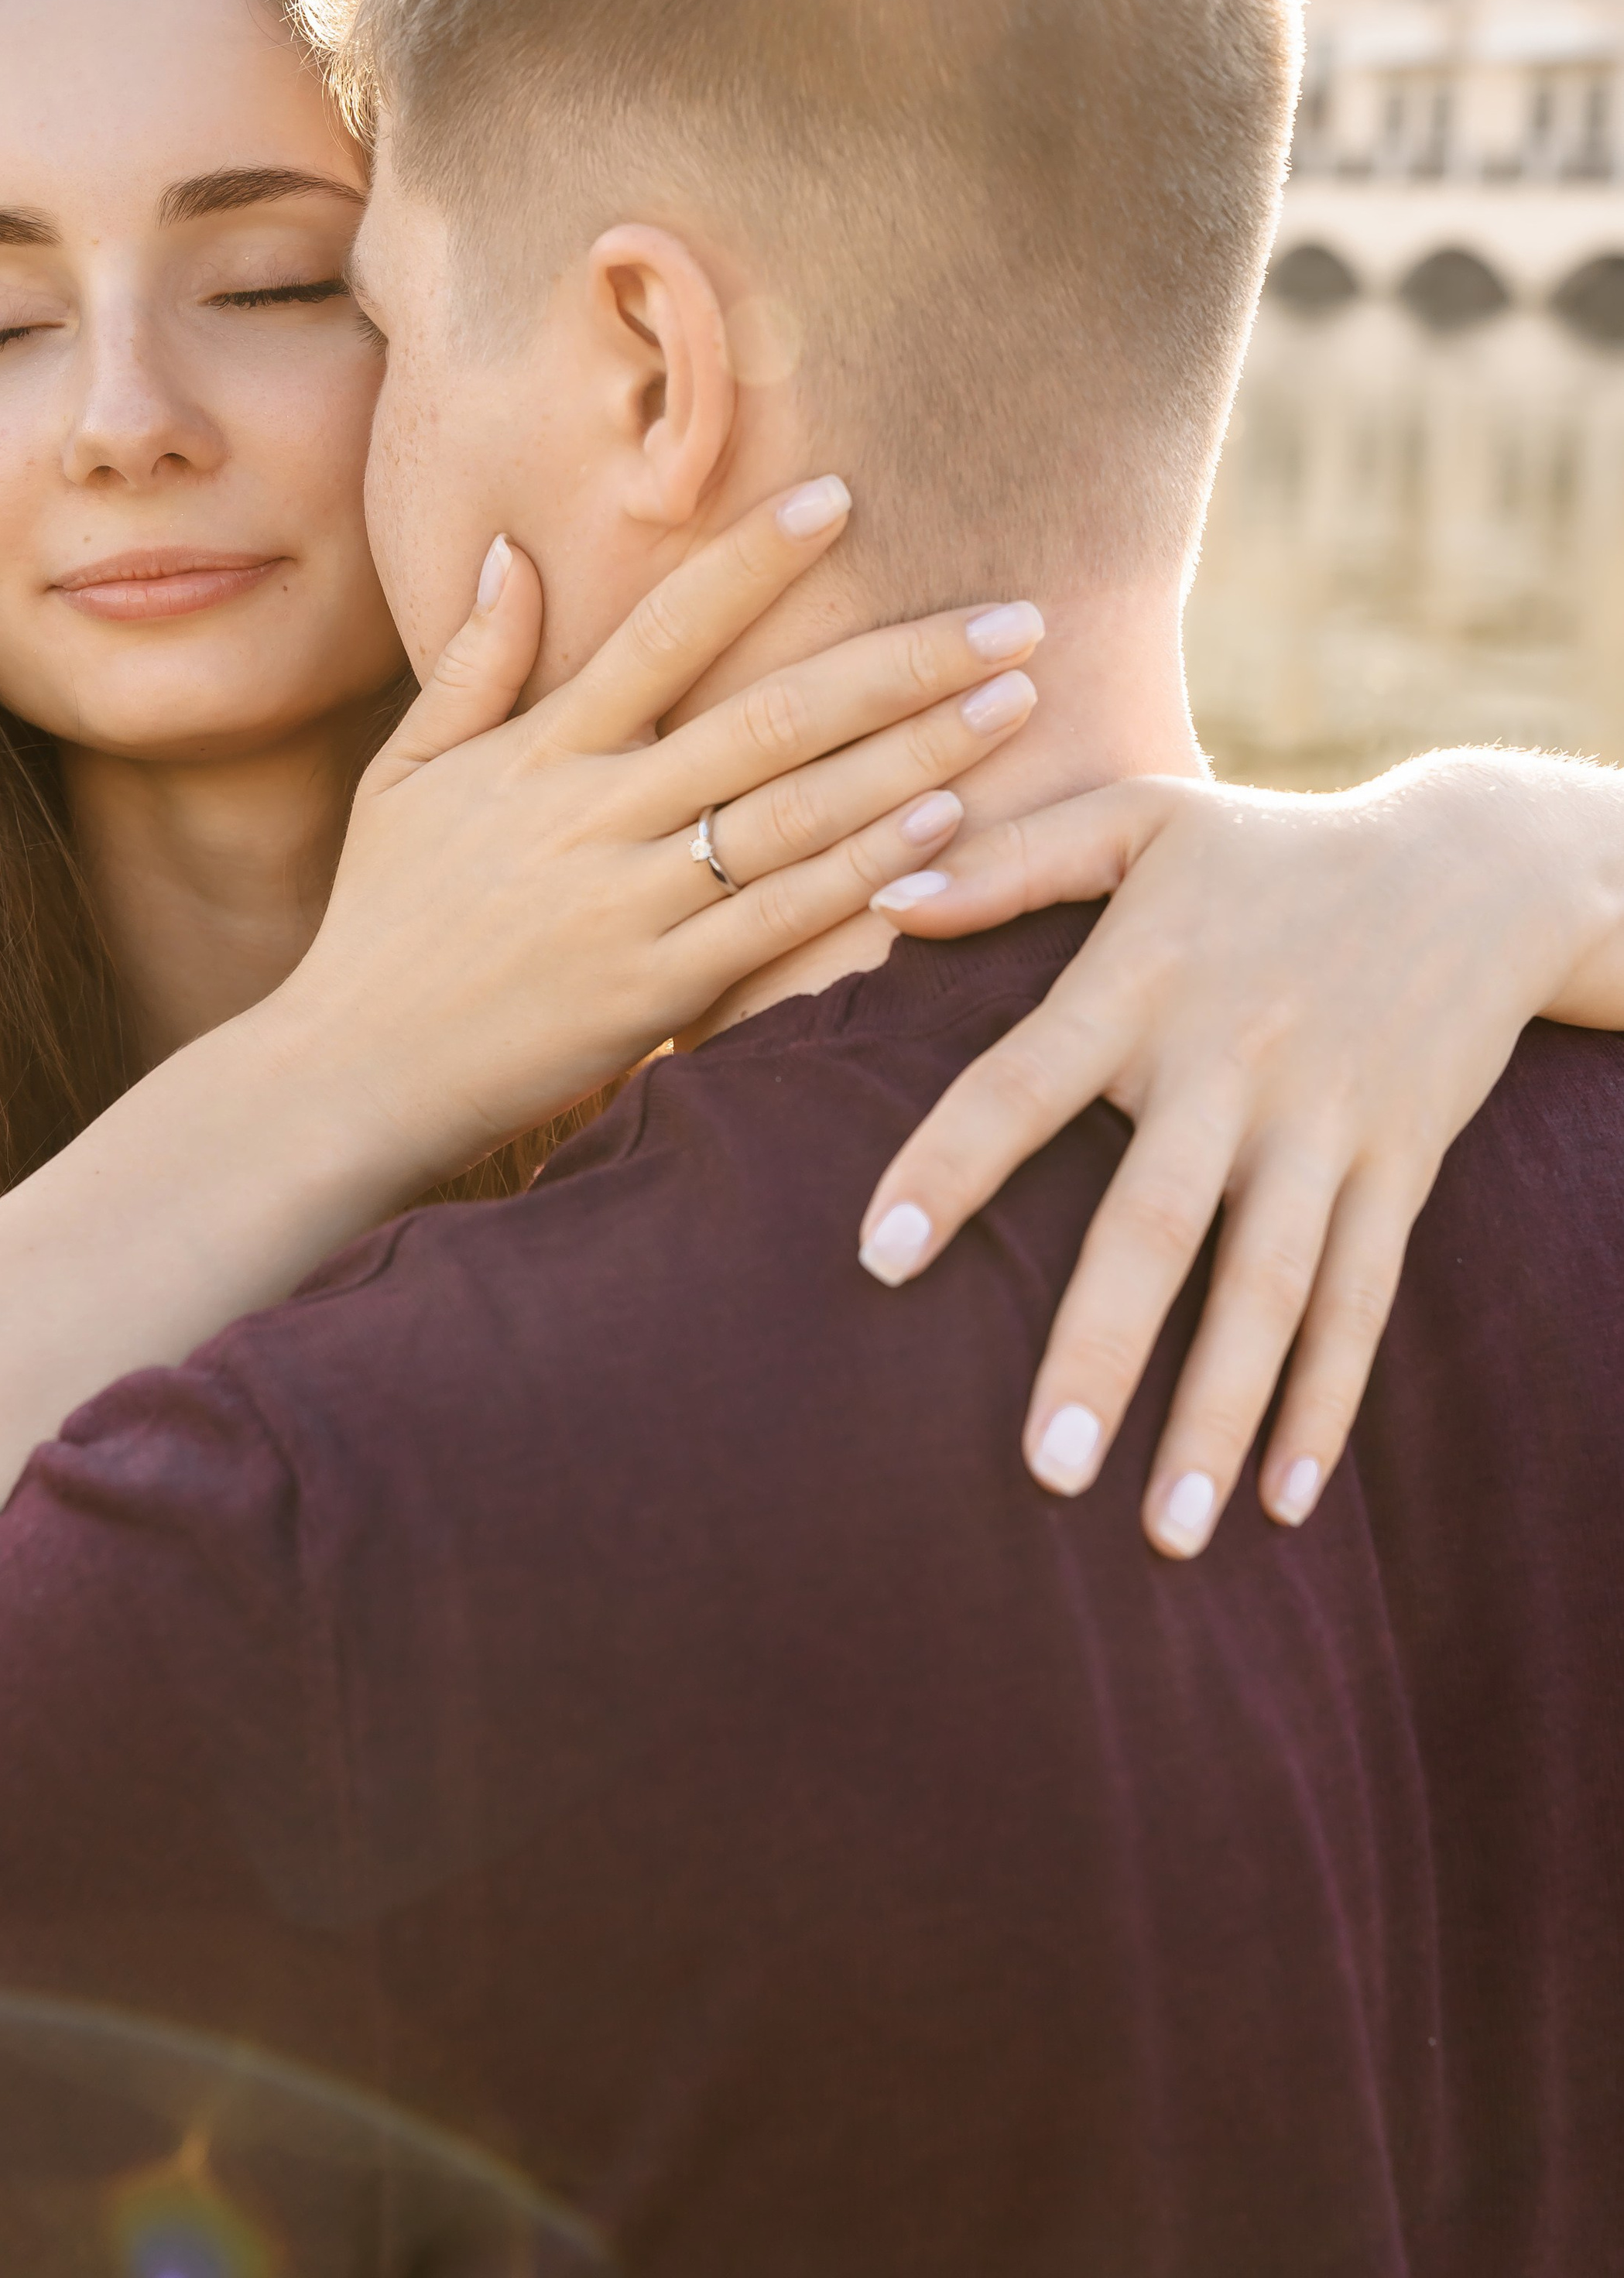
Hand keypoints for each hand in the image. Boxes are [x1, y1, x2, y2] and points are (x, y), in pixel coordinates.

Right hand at [285, 478, 1040, 1190]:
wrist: (351, 1075)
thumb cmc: (383, 920)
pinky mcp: (656, 993)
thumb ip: (472, 666)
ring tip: (1011, 705)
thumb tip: (515, 550)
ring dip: (914, 755)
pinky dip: (863, 873)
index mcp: (537, 752)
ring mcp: (629, 906)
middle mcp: (592, 815)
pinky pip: (778, 922)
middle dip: (900, 662)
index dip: (752, 560)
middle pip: (770, 718)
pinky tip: (944, 827)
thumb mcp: (400, 777)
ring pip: (795, 814)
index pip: (661, 631)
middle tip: (1014, 617)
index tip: (840, 495)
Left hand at [855, 753, 1623, 1555]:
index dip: (950, 1163)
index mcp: (1141, 983)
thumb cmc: (1270, 849)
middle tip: (1042, 1472)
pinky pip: (1362, 1300)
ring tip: (1167, 1534)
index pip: (1022, 1082)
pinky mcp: (1399, 1167)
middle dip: (1104, 1351)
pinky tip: (1285, 1500)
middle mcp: (1231, 1065)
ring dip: (1220, 1413)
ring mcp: (1324, 1127)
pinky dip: (1326, 1402)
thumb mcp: (1141, 819)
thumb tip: (881, 899)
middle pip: (1159, 1225)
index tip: (876, 1257)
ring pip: (1271, 1292)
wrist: (1477, 864)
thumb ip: (1009, 862)